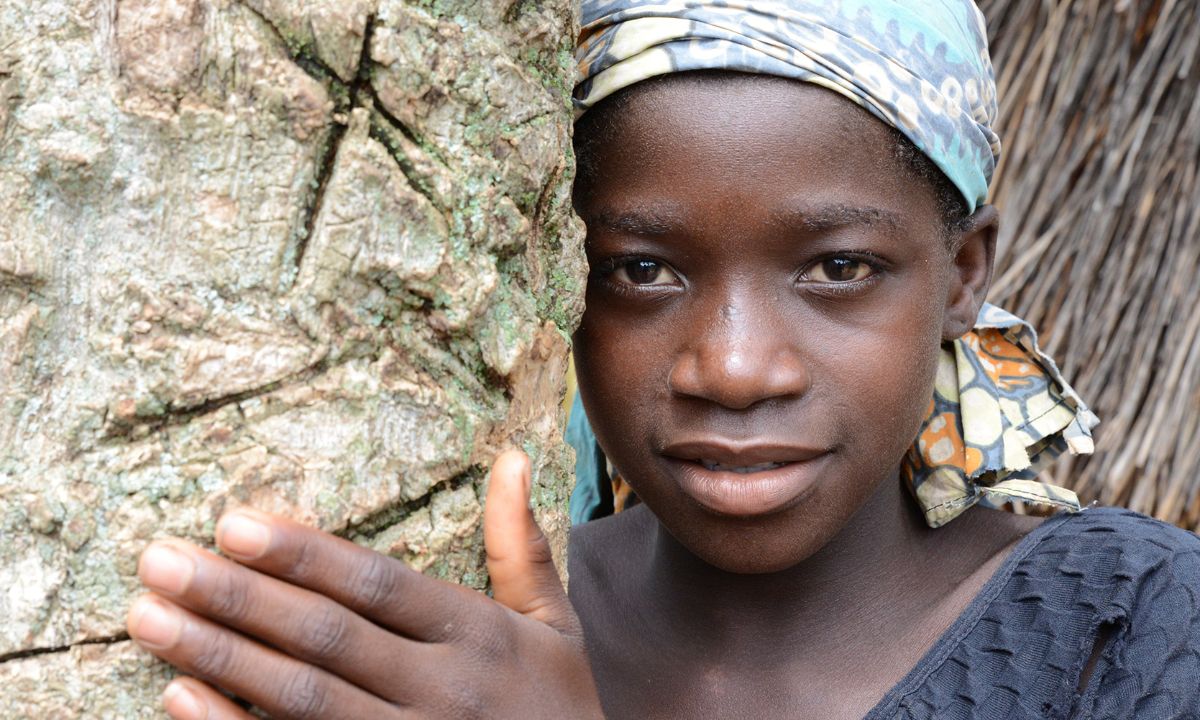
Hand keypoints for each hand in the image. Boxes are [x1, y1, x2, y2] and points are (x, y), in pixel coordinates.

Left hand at [126, 450, 603, 719]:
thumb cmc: (560, 707)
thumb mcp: (555, 628)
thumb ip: (522, 547)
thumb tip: (513, 458)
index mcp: (480, 636)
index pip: (377, 586)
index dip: (305, 555)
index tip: (234, 522)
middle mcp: (443, 689)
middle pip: (325, 636)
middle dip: (236, 597)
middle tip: (158, 561)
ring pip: (301, 697)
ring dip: (219, 656)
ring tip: (148, 617)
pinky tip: (180, 697)